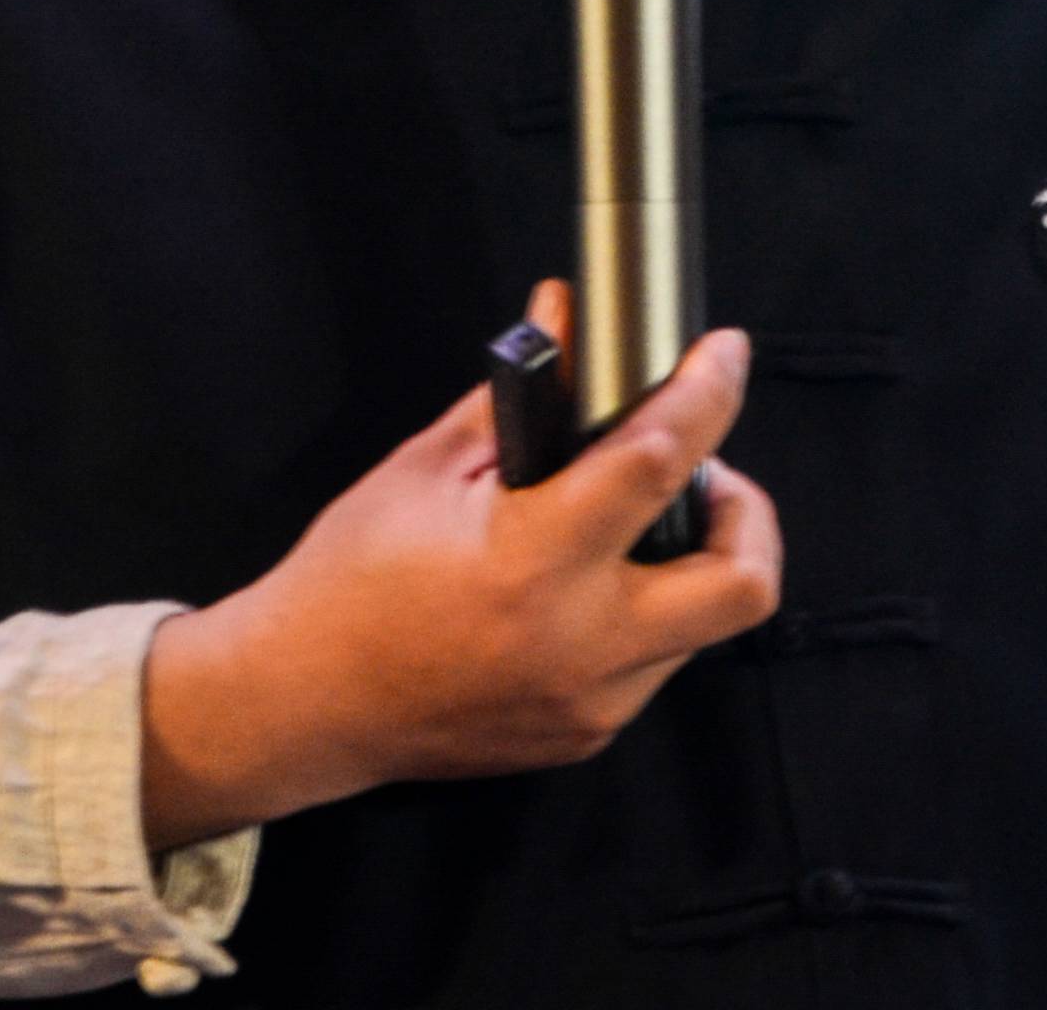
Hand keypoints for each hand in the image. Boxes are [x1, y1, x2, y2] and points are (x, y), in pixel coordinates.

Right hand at [137, 286, 780, 843]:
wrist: (299, 705)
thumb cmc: (350, 582)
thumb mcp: (428, 466)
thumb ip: (515, 390)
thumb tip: (565, 310)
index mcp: (534, 562)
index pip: (659, 462)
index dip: (708, 394)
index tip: (725, 352)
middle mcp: (579, 643)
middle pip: (742, 583)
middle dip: (747, 514)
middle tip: (705, 474)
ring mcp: (589, 702)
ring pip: (704, 627)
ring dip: (691, 564)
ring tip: (631, 526)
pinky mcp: (585, 735)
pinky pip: (655, 666)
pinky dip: (646, 614)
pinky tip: (591, 585)